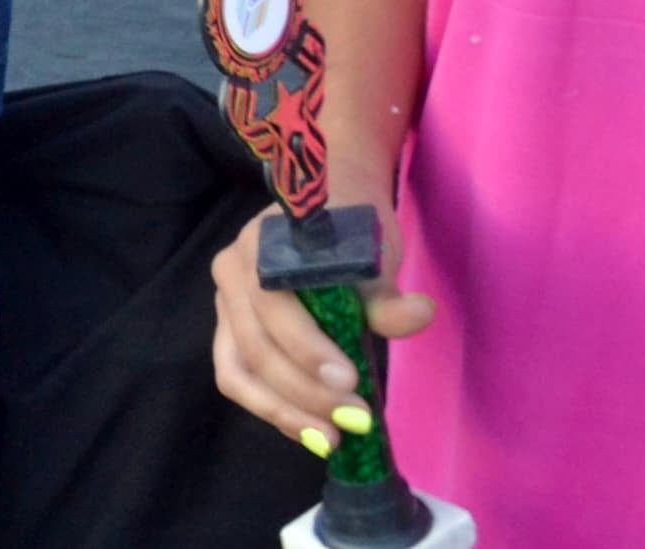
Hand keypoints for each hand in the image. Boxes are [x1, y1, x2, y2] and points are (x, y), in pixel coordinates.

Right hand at [207, 205, 433, 458]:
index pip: (274, 306)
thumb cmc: (352, 228)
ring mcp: (224, 304)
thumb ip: (386, 293)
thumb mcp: (373, 255)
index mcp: (259, 246)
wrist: (332, 204)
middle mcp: (230, 273)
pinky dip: (271, 409)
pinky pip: (237, 377)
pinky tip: (308, 431)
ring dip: (283, 411)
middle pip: (257, 347)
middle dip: (305, 392)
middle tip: (354, 420)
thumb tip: (419, 315)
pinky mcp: (229, 331)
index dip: (307, 349)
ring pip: (237, 370)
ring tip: (329, 439)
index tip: (351, 382)